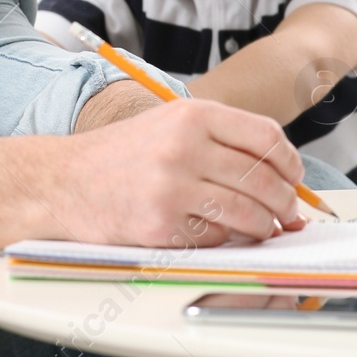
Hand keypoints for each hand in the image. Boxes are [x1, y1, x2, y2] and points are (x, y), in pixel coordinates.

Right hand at [45, 99, 307, 246]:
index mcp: (192, 116)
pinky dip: (224, 241)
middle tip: (288, 216)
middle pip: (263, 179)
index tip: (294, 179)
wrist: (63, 182)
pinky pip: (215, 239)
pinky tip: (216, 235)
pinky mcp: (160, 225)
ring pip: (247, 214)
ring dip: (263, 228)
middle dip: (284, 204)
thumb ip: (221, 141)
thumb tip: (281, 174)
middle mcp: (185, 147)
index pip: (266, 137)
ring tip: (262, 230)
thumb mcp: (169, 126)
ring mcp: (172, 188)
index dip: (290, 163)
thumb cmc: (121, 156)